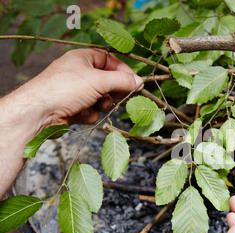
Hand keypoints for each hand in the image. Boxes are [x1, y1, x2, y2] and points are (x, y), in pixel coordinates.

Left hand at [3, 48, 142, 137]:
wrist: (38, 113)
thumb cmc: (65, 89)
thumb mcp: (99, 81)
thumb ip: (122, 80)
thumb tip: (139, 81)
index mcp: (82, 58)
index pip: (109, 60)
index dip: (123, 70)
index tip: (135, 82)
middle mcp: (78, 73)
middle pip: (107, 81)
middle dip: (112, 91)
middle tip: (122, 96)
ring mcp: (75, 91)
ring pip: (100, 98)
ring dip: (101, 104)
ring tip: (94, 105)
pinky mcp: (72, 108)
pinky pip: (91, 110)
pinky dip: (89, 113)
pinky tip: (80, 114)